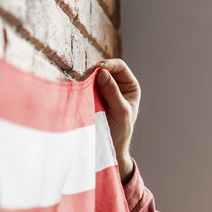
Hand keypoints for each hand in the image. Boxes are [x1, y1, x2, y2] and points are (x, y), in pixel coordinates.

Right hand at [87, 58, 139, 182]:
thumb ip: (113, 92)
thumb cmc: (119, 132)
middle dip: (95, 71)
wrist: (109, 147)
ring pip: (93, 76)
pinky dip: (83, 85)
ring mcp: (104, 89)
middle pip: (105, 68)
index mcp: (130, 86)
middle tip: (85, 78)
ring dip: (87, 78)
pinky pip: (87, 85)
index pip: (120, 66)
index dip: (109, 64)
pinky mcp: (92, 96)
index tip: (98, 69)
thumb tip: (102, 72)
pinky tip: (80, 89)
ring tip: (82, 85)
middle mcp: (118, 85)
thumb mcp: (120, 112)